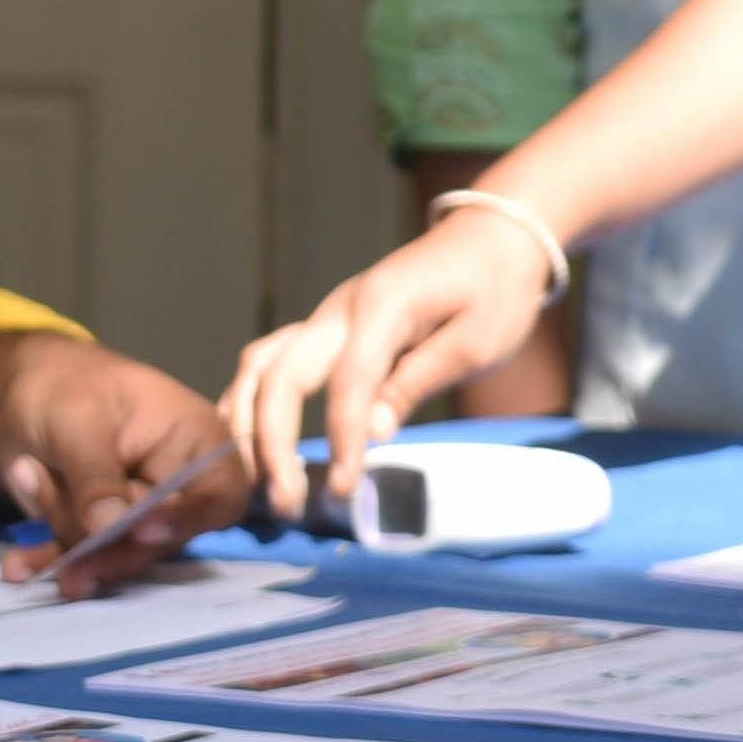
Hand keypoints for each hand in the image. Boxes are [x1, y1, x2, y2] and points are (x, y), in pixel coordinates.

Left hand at [0, 330, 249, 594]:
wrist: (24, 393)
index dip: (187, 519)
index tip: (141, 532)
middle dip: (101, 534)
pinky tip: (18, 563)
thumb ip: (96, 474)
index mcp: (197, 442)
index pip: (218, 495)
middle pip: (158, 537)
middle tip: (51, 509)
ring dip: (63, 529)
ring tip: (22, 472)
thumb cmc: (68, 386)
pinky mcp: (106, 534)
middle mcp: (180, 486)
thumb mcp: (78, 419)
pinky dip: (50, 557)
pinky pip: (85, 558)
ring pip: (114, 551)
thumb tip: (110, 528)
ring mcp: (142, 514)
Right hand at [220, 204, 560, 526]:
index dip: (341, 438)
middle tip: (286, 503)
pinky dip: (252, 403)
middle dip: (272, 442)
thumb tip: (372, 431)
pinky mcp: (324, 329)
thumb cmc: (495, 290)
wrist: (492, 238)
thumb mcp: (476, 342)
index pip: (347, 382)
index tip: (344, 490)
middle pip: (280, 375)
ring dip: (247, 424)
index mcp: (382, 308)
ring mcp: (325, 317)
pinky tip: (250, 443)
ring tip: (257, 482)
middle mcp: (338, 309)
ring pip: (260, 366)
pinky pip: (270, 363)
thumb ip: (419, 381)